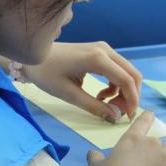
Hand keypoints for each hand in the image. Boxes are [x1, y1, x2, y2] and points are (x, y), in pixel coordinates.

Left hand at [7, 42, 142, 121]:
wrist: (33, 58)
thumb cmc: (47, 75)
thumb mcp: (69, 95)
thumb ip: (95, 107)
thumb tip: (116, 117)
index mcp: (97, 59)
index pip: (127, 80)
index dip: (132, 100)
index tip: (127, 117)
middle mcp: (104, 50)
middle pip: (132, 74)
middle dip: (131, 96)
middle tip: (119, 112)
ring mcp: (103, 49)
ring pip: (127, 71)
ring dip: (124, 91)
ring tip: (107, 104)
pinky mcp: (99, 51)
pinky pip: (117, 69)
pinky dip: (116, 84)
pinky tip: (102, 94)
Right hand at [88, 112, 165, 165]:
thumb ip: (96, 158)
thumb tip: (92, 153)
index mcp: (132, 139)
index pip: (143, 121)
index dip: (147, 117)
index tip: (151, 114)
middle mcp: (151, 144)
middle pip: (157, 139)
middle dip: (153, 147)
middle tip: (147, 159)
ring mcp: (165, 157)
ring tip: (164, 160)